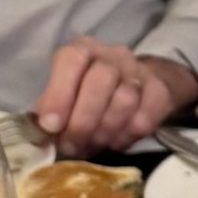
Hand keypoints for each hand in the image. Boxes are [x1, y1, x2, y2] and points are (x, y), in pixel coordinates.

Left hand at [31, 41, 197, 155]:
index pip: (72, 60)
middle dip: (83, 121)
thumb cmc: (87, 96)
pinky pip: (146, 116)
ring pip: (125, 99)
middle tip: (72, 147)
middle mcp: (112, 54)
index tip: (51, 126)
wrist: (137, 90)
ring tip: (94, 145)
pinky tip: (116, 143)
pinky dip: (128, 135)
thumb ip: (49, 111)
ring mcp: (139, 70)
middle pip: (101, 80)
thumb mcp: (63, 97)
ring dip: (105, 130)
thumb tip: (37, 137)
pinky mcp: (160, 90)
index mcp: (82, 50)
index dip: (60, 94)